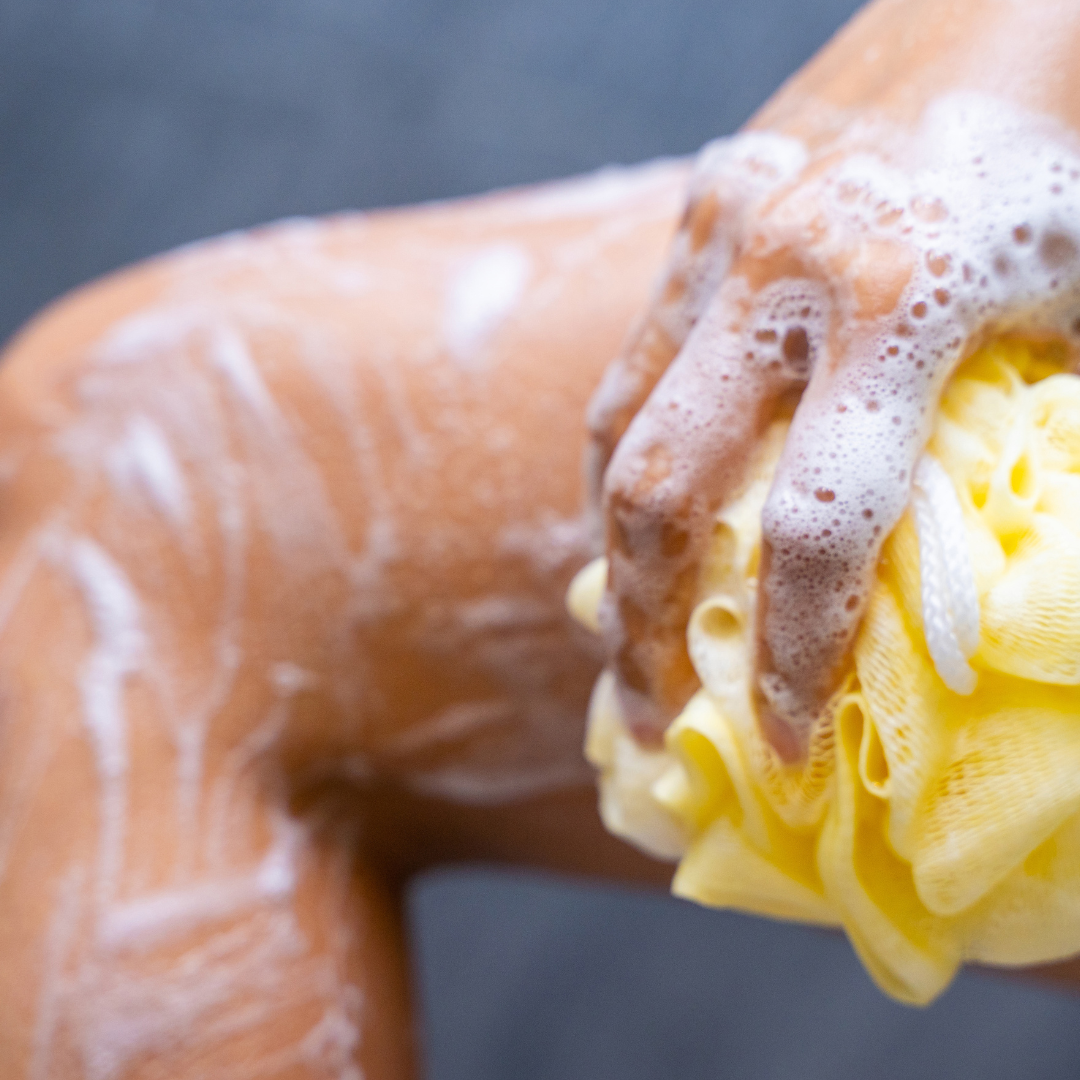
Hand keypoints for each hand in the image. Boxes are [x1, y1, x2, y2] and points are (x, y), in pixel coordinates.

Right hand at [589, 0, 1079, 757]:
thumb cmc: (1074, 170)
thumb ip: (1032, 455)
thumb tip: (1005, 603)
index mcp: (904, 298)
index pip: (817, 523)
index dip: (791, 652)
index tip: (777, 742)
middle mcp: (784, 269)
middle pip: (664, 489)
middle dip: (642, 623)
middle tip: (641, 717)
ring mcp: (722, 233)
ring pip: (622, 429)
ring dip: (614, 553)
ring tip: (626, 635)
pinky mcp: (699, 211)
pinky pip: (635, 365)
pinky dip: (628, 461)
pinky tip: (643, 518)